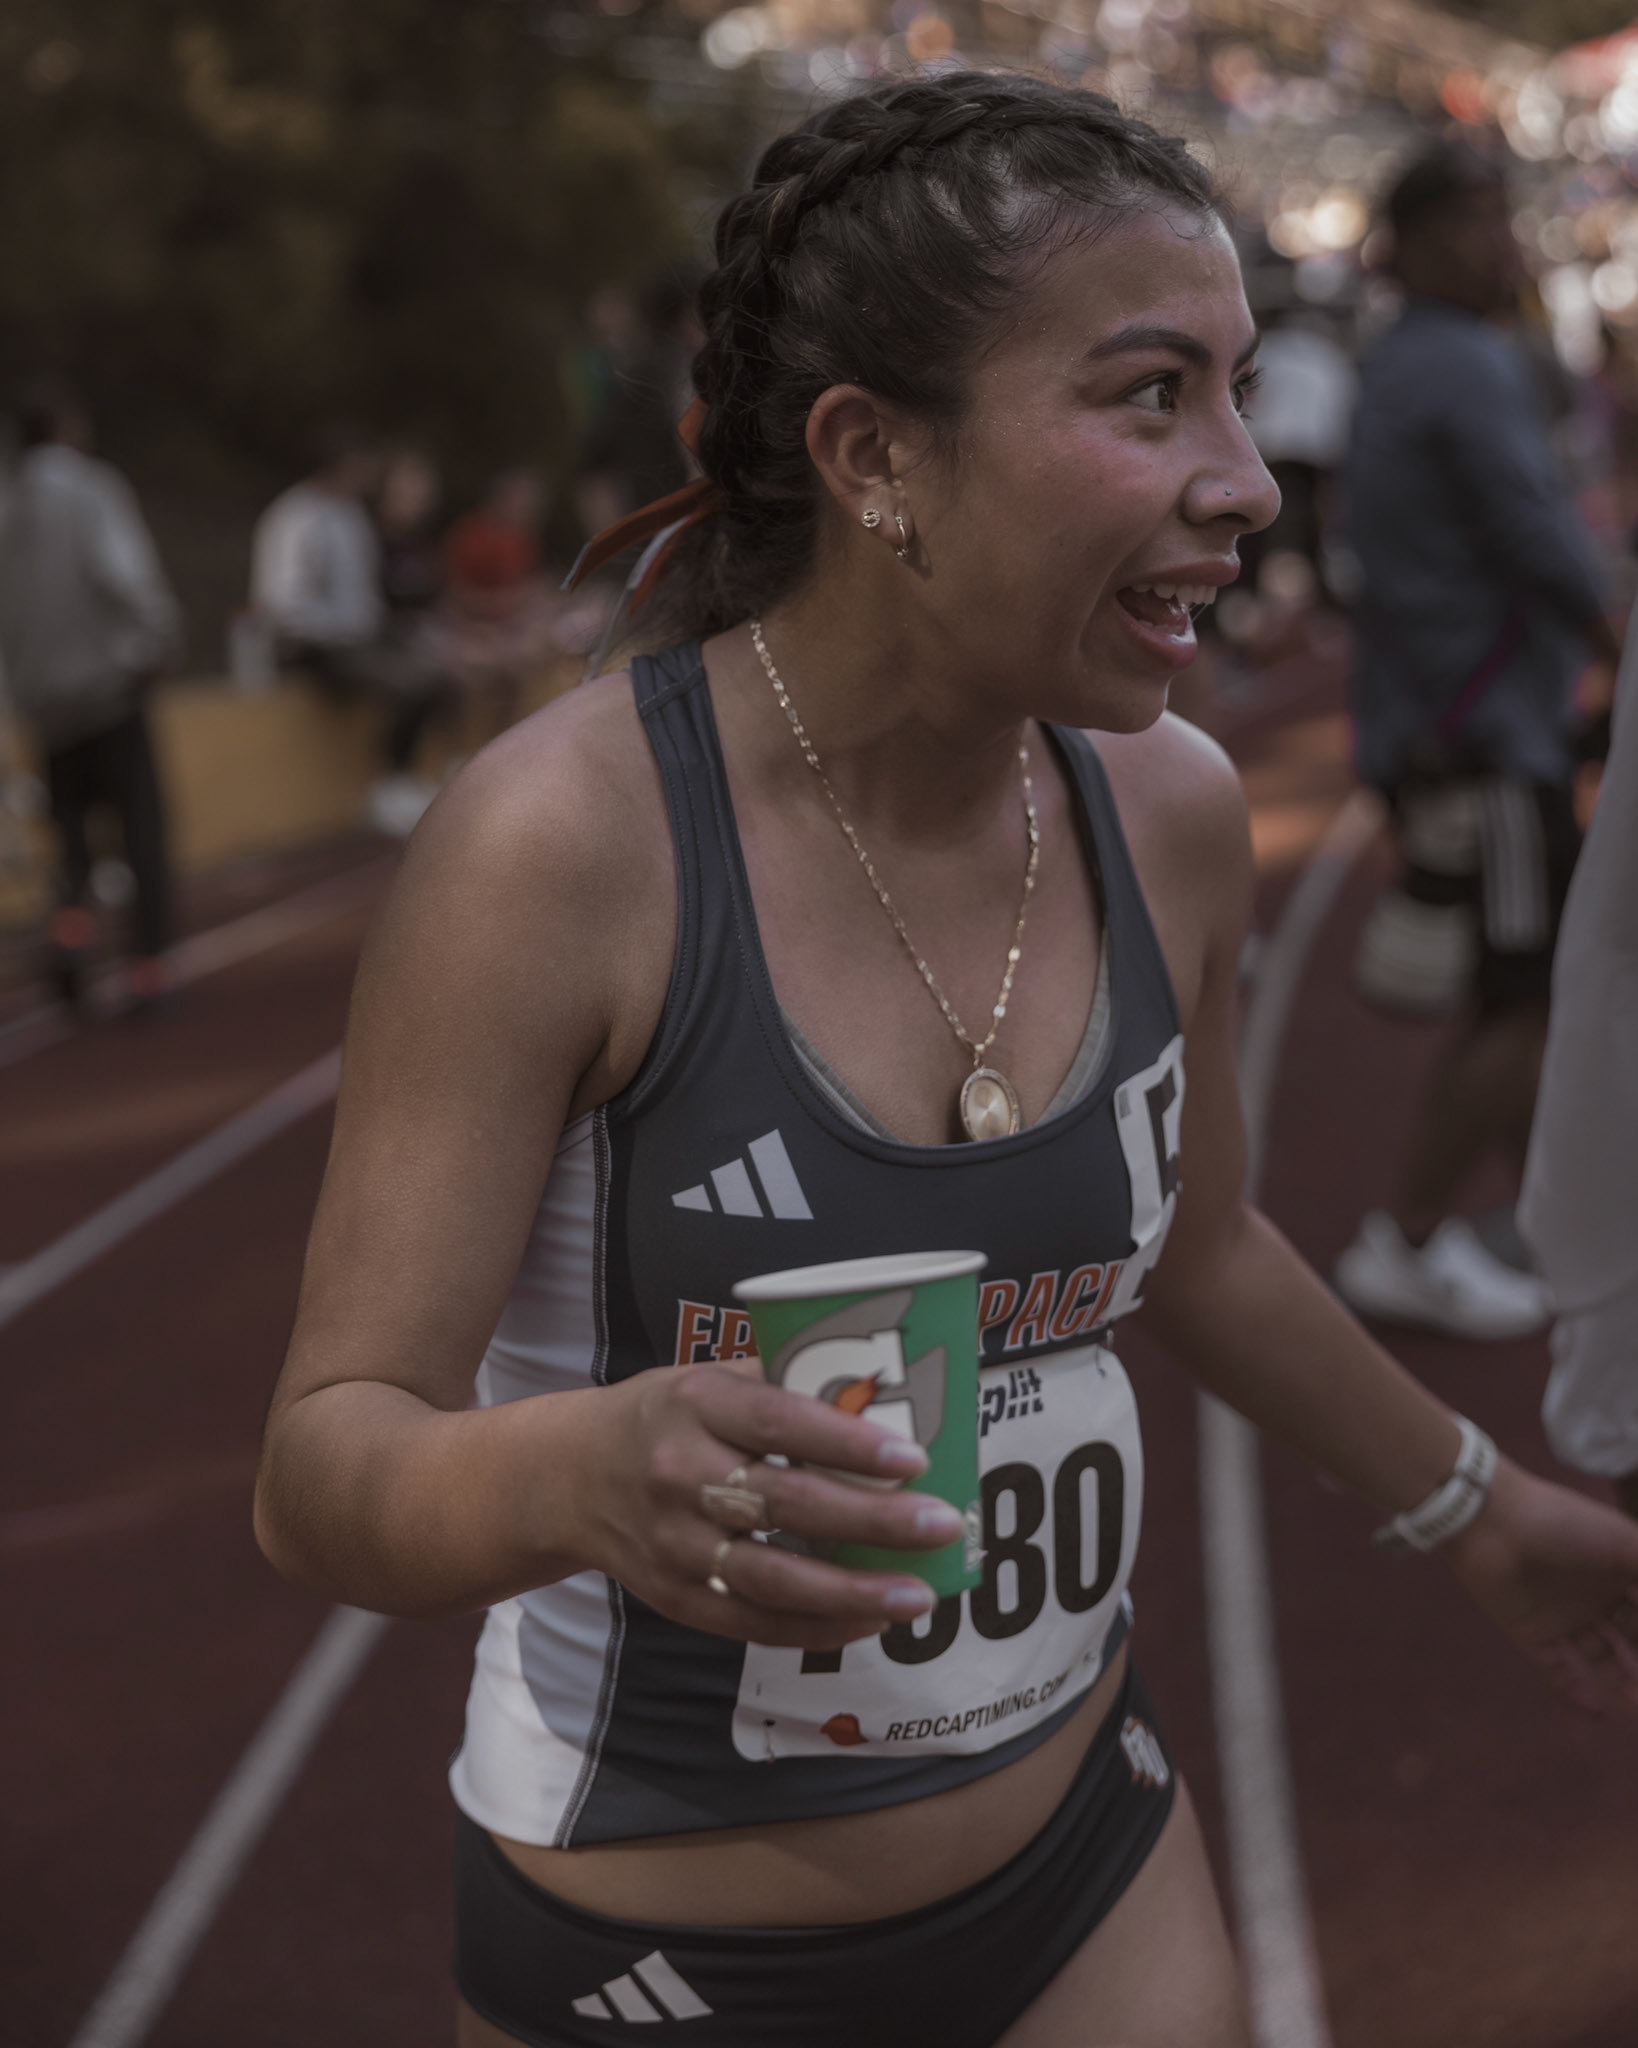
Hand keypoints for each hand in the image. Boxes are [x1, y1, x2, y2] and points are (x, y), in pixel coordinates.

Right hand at [563, 1361, 960, 1650]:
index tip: (913, 1460)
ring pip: (771, 1578)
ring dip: (852, 1593)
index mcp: (695, 1403)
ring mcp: (674, 1543)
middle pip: (785, 1504)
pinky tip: (869, 1623)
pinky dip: (814, 1629)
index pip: (779, 1424)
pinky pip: (751, 1623)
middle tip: (940, 1525)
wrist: (569, 1477)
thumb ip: (784, 1381)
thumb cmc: (664, 1416)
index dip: (847, 1444)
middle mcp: (679, 1473)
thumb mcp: (708, 1377)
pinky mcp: (674, 1597)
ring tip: (919, 1597)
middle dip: (871, 1521)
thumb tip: (885, 1388)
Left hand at [1440, 1458, 1637, 1714]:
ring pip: (1602, 1658)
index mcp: (1618, 1566)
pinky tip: (1595, 1713)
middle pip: (1633, 1636)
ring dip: (1623, 1683)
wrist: (1489, 1519)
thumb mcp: (1625, 1545)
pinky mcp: (1527, 1630)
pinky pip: (1556, 1670)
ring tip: (1637, 1708)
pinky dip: (1573, 1692)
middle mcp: (1594, 1592)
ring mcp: (1561, 1613)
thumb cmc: (1563, 1524)